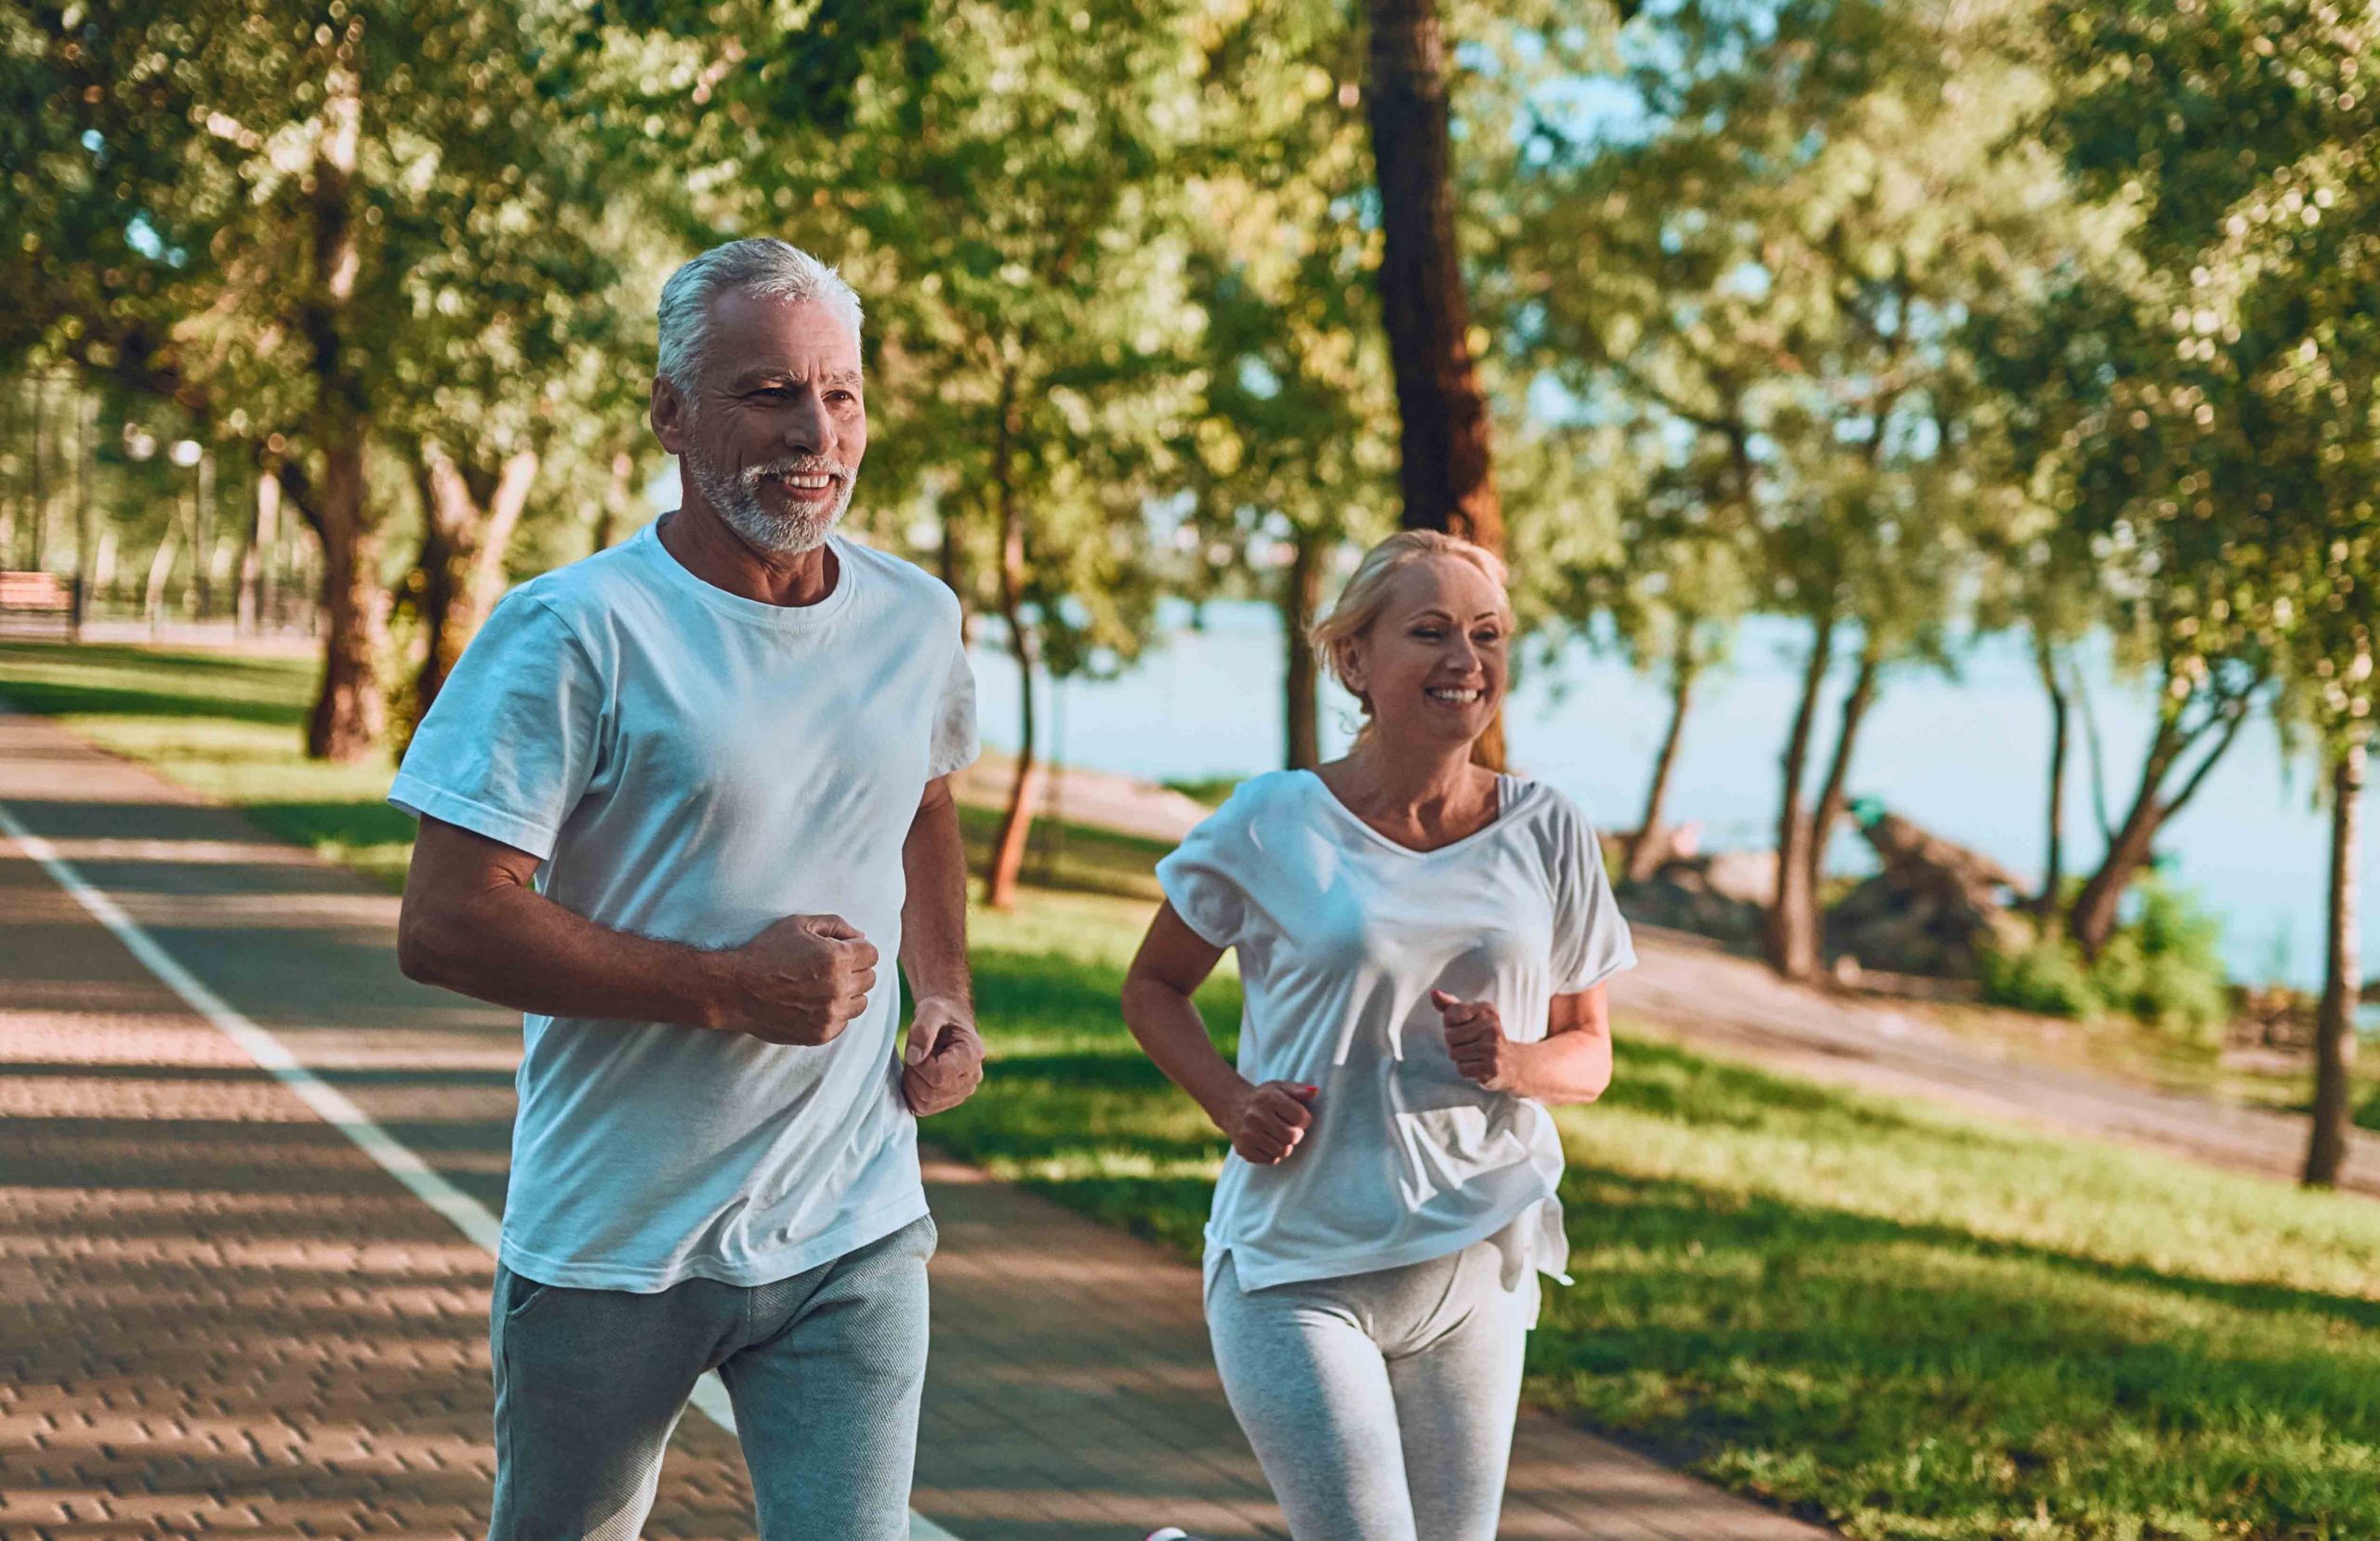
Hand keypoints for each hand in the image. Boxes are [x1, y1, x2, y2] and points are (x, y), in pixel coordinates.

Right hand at [718, 914, 878, 1045]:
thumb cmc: (765, 952)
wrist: (736, 990)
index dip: (857, 950)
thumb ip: (835, 926)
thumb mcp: (799, 925)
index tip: (841, 952)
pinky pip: (844, 1023)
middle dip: (854, 970)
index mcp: (837, 958)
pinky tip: (813, 1004)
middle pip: (869, 978)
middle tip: (829, 969)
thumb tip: (861, 938)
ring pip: (861, 1002)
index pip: (871, 954)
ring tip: (823, 987)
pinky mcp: (821, 1033)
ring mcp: (830, 1014)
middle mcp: (838, 988)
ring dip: (848, 993)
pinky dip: (834, 1013)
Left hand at [901, 995, 983, 1115]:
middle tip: (916, 1055)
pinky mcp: (949, 1100)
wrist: (947, 1021)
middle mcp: (972, 1078)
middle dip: (914, 1074)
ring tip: (918, 1063)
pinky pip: (923, 1108)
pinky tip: (918, 1074)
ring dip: (911, 1084)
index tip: (918, 1049)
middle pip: (931, 1092)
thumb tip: (914, 1058)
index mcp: (972, 1055)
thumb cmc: (939, 1013)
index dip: (920, 1065)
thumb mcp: (930, 1011)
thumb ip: (922, 1030)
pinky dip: (912, 1093)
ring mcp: (962, 1092)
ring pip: (925, 1103)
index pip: (939, 1076)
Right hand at [1224, 1080, 1317, 1164]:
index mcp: (1268, 1099)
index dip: (1304, 1119)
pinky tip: (1269, 1143)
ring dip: (1286, 1145)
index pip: (1300, 1117)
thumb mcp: (1280, 1088)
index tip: (1298, 1117)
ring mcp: (1247, 1134)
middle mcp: (1255, 1116)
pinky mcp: (1243, 1149)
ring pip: (1283, 1151)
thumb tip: (1316, 1092)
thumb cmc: (1264, 1097)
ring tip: (1280, 1136)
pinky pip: (1271, 1160)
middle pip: (1292, 1137)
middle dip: (1296, 1134)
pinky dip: (1274, 1154)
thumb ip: (1299, 1090)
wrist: (1232, 1105)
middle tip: (1291, 1129)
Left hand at [1432, 989, 1527, 1093]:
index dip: (1450, 1023)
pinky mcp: (1492, 1068)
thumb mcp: (1470, 1016)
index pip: (1450, 1014)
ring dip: (1459, 1057)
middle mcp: (1493, 1027)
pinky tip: (1478, 1065)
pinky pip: (1462, 1069)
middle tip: (1469, 1043)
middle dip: (1453, 1042)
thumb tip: (1434, 994)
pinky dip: (1466, 1069)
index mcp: (1487, 1010)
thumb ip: (1450, 1005)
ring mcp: (1494, 1048)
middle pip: (1449, 1036)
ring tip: (1474, 1054)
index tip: (1462, 1026)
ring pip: (1454, 1053)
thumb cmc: (1482, 1035)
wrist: (1511, 1062)